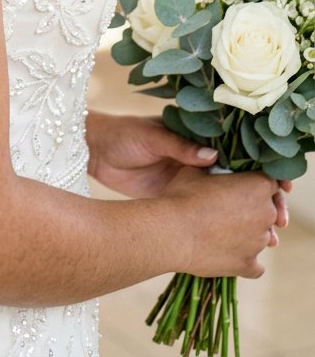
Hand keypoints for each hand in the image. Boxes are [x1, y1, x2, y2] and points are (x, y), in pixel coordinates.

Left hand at [87, 111, 293, 229]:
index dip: (262, 167)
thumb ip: (180, 146)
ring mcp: (190, 179)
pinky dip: (223, 225)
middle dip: (262, 198)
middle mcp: (199, 158)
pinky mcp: (177, 197)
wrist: (95, 150)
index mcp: (197, 136)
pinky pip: (206, 211)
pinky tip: (237, 242)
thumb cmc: (123, 134)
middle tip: (279, 217)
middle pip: (240, 179)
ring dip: (247, 216)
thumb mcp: (151, 136)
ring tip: (268, 237)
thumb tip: (212, 156)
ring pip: (227, 199)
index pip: (239, 151)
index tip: (281, 184)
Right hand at [163, 167, 280, 278]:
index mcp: (258, 186)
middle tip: (228, 208)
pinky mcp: (249, 265)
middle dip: (253, 209)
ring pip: (261, 236)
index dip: (254, 183)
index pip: (269, 182)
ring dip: (247, 233)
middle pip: (268, 210)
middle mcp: (266, 214)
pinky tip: (227, 252)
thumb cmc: (182, 196)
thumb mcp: (196, 171)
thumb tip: (214, 163)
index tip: (239, 186)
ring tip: (221, 231)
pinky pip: (255, 264)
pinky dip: (244, 259)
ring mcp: (259, 242)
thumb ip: (215, 168)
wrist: (171, 232)